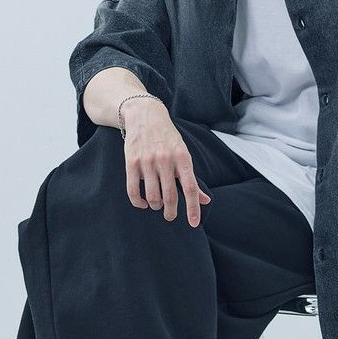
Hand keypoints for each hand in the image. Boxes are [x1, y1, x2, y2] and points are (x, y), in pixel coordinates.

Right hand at [120, 98, 211, 226]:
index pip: (191, 188)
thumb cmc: (167, 138)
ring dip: (155, 206)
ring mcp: (147, 161)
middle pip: (170, 196)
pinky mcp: (131, 162)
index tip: (194, 223)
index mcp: (182, 157)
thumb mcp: (183, 153)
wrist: (144, 115)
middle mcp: (166, 160)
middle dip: (171, 212)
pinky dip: (138, 202)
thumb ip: (192, 179)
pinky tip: (143, 203)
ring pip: (153, 196)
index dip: (193, 208)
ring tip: (157, 204)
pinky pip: (133, 190)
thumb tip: (205, 201)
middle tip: (170, 215)